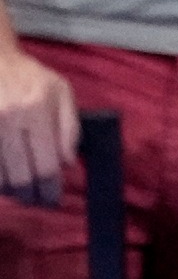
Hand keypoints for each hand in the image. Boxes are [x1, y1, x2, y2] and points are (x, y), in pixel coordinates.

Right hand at [0, 37, 76, 207]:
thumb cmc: (31, 78)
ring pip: (0, 176)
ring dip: (10, 190)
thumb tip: (68, 163)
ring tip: (19, 193)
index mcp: (37, 110)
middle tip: (36, 200)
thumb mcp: (62, 93)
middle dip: (30, 194)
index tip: (53, 198)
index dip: (50, 186)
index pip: (47, 162)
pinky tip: (4, 182)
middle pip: (21, 175)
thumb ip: (69, 128)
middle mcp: (10, 119)